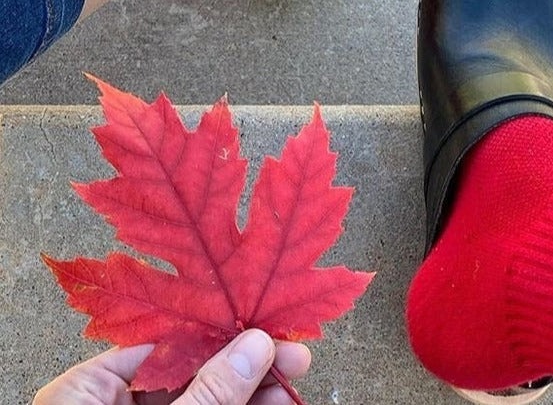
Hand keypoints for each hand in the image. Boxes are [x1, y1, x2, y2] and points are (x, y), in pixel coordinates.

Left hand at [34, 329, 310, 404]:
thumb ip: (210, 395)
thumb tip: (253, 348)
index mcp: (86, 394)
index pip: (162, 346)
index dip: (218, 336)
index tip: (263, 332)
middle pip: (189, 375)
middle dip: (243, 370)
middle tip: (290, 360)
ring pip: (202, 403)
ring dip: (248, 398)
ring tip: (288, 391)